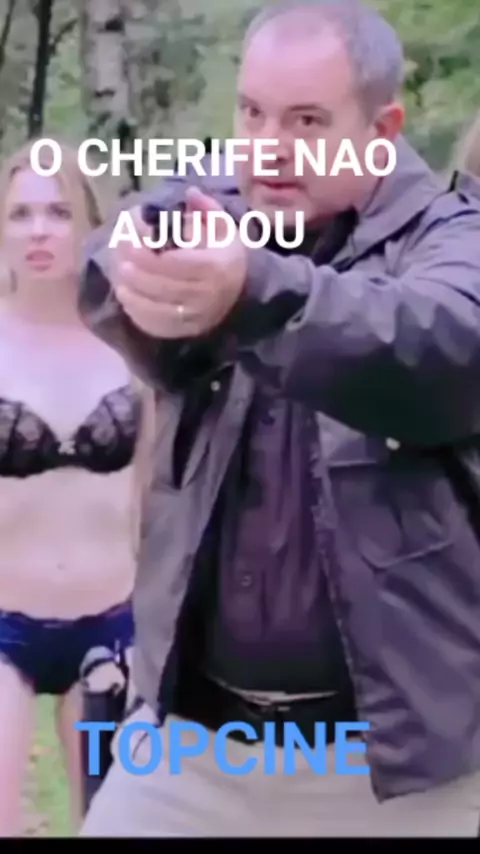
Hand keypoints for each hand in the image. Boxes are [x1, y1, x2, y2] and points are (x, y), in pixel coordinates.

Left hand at [109, 187, 247, 337]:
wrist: (241, 292)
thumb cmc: (225, 255)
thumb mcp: (223, 228)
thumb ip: (207, 209)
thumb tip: (190, 192)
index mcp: (215, 266)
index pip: (176, 264)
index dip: (149, 257)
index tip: (129, 246)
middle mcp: (207, 295)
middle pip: (164, 288)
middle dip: (138, 276)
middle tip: (121, 264)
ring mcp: (198, 316)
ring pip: (160, 310)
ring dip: (136, 297)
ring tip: (121, 283)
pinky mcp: (188, 331)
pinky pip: (161, 327)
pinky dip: (141, 315)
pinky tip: (129, 301)